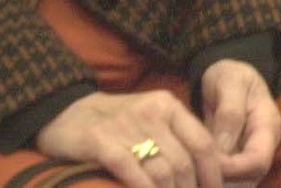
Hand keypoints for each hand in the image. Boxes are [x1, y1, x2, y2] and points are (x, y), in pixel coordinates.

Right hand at [36, 89, 222, 187]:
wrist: (67, 111)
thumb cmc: (118, 123)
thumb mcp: (152, 120)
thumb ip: (178, 139)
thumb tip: (211, 170)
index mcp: (169, 106)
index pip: (203, 143)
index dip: (214, 174)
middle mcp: (151, 113)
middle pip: (184, 161)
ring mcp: (126, 127)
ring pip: (162, 170)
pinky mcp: (100, 142)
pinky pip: (131, 171)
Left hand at [200, 60, 280, 186]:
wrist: (228, 75)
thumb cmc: (230, 75)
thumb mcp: (231, 82)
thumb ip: (229, 111)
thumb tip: (222, 148)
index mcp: (268, 126)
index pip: (258, 161)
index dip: (234, 168)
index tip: (208, 161)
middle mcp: (262, 146)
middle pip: (249, 180)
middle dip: (221, 182)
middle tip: (191, 176)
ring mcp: (248, 155)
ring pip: (237, 184)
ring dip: (214, 183)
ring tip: (189, 177)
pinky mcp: (234, 160)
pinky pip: (225, 179)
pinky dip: (208, 180)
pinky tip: (190, 175)